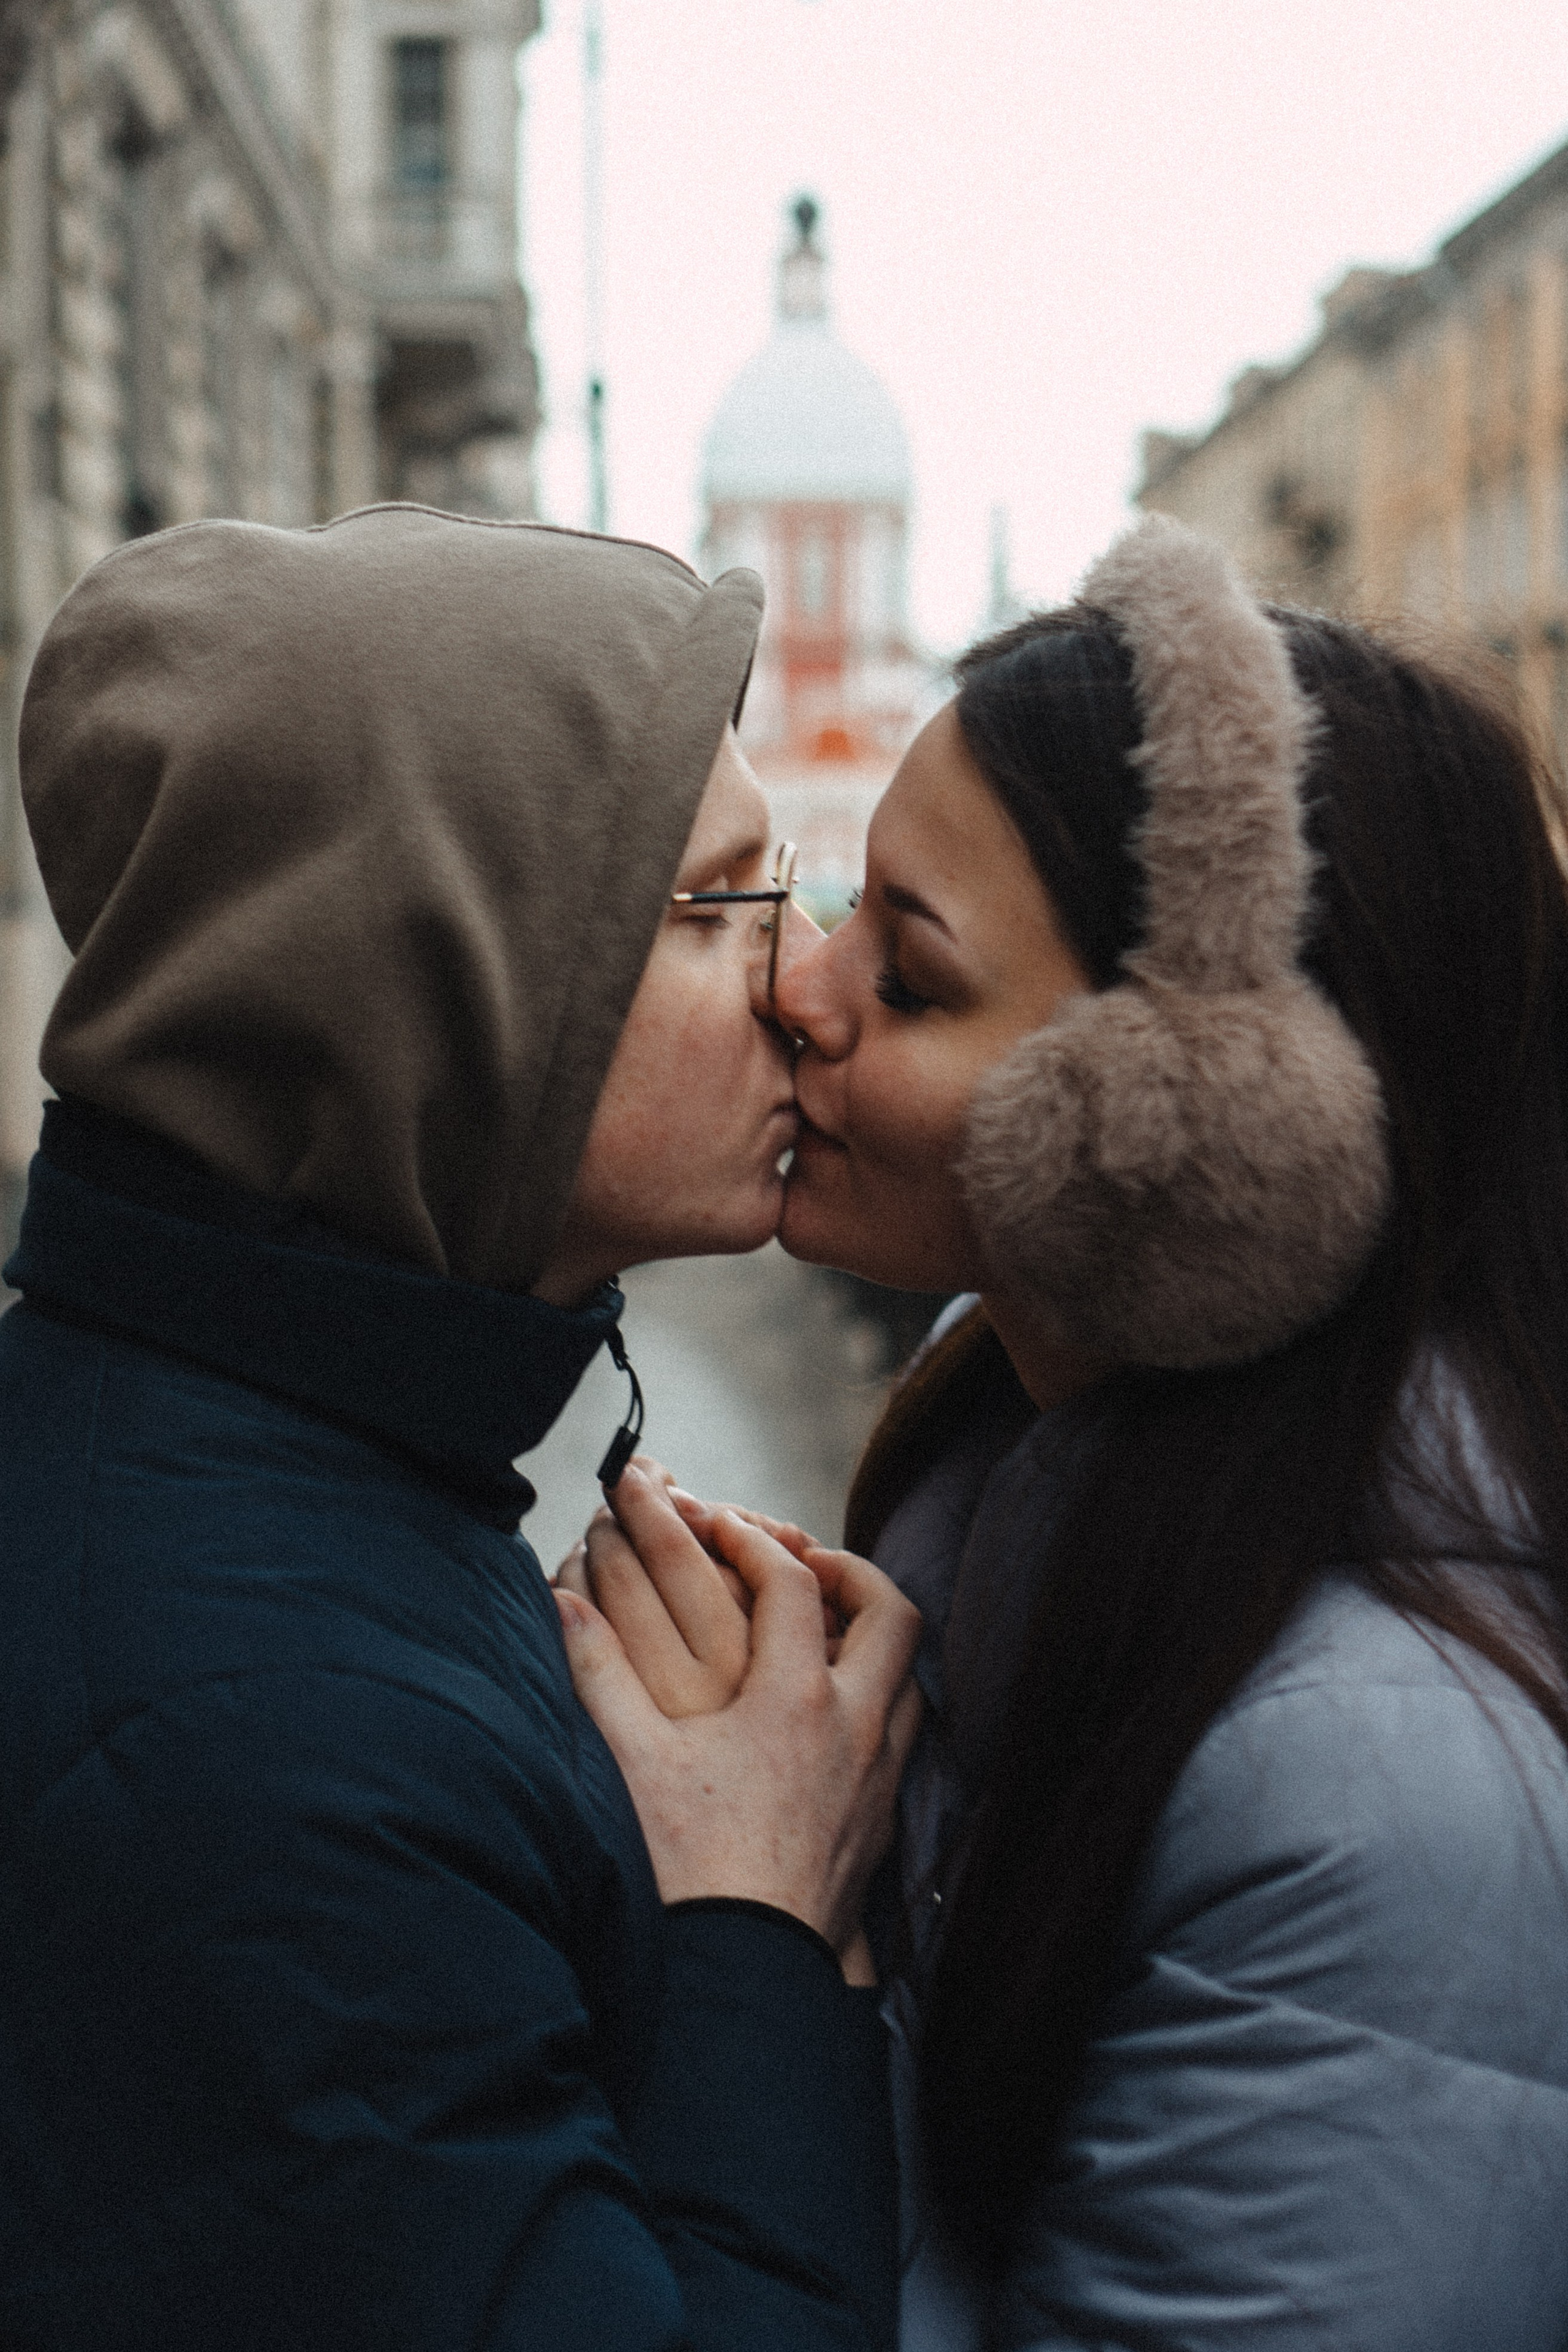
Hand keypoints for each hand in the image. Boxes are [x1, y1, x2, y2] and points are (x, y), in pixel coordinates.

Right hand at [555, 1469, 921, 1955]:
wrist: (749, 1969)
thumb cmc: (691, 1870)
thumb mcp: (633, 1762)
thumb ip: (597, 1672)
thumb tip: (561, 1603)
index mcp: (796, 1699)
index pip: (791, 1582)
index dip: (752, 1540)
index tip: (718, 1526)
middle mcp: (855, 1725)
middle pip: (890, 1612)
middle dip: (851, 1571)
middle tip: (805, 1562)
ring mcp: (879, 1772)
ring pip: (908, 1672)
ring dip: (871, 1635)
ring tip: (823, 1628)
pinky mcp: (883, 1816)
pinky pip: (903, 1727)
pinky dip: (878, 1694)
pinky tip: (831, 1710)